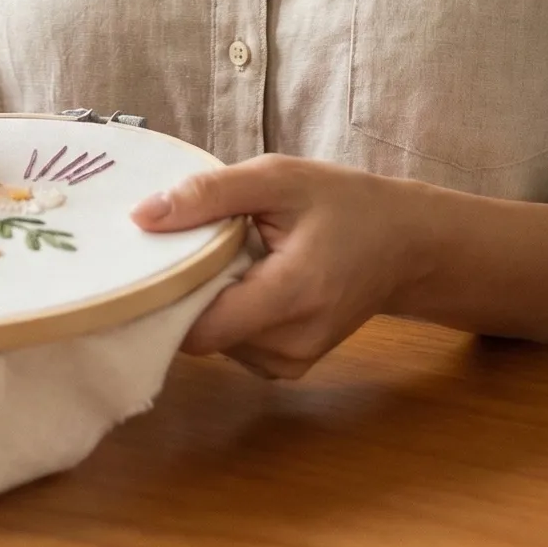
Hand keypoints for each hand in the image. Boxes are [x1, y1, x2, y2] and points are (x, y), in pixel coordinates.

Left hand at [131, 154, 427, 380]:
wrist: (406, 245)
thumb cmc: (345, 204)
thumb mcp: (279, 179)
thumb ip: (209, 195)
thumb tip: (140, 217)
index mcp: (291, 297)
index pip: (199, 328)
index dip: (167, 294)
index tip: (153, 258)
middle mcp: (291, 345)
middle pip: (203, 335)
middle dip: (190, 291)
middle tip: (197, 243)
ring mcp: (292, 363)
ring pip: (216, 342)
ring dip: (212, 302)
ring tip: (235, 256)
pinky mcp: (290, 367)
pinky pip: (236, 345)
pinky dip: (231, 314)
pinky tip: (251, 279)